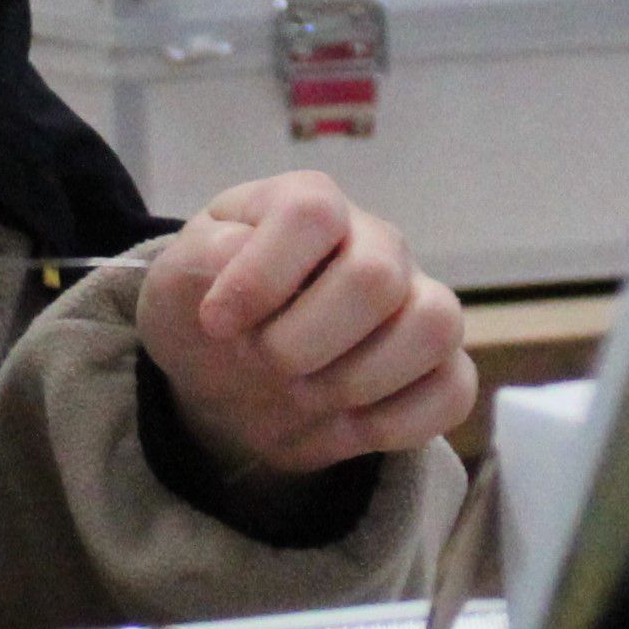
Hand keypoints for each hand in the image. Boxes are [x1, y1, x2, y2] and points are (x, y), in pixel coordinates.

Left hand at [138, 171, 477, 482]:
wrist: (226, 369)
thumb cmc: (208, 307)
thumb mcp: (175, 279)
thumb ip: (199, 261)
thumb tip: (234, 260)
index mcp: (309, 205)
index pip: (311, 215)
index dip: (262, 275)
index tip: (216, 323)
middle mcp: (377, 243)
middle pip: (375, 278)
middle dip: (302, 342)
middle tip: (260, 363)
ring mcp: (417, 302)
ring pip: (434, 326)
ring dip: (355, 381)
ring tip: (303, 395)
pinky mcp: (440, 366)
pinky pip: (453, 390)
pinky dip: (396, 422)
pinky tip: (343, 423)